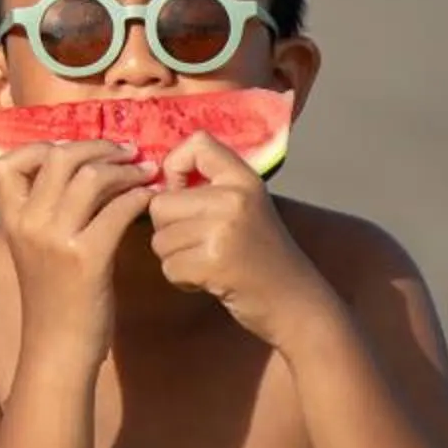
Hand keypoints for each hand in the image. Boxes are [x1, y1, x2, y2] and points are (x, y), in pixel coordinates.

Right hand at [0, 138, 158, 370]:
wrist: (58, 347)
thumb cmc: (52, 297)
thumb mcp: (35, 248)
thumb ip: (46, 212)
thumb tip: (79, 173)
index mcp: (10, 219)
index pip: (10, 161)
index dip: (43, 146)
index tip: (76, 150)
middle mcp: (29, 222)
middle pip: (60, 157)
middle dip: (98, 147)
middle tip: (127, 151)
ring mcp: (55, 239)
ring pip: (91, 177)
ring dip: (125, 168)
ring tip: (145, 171)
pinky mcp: (87, 258)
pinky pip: (118, 209)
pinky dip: (139, 196)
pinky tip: (151, 198)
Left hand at [148, 133, 338, 348]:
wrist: (296, 304)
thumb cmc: (262, 255)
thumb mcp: (244, 207)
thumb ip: (206, 188)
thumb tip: (150, 181)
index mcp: (244, 179)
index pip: (197, 143)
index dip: (175, 166)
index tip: (181, 191)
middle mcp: (234, 198)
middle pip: (161, 202)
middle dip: (169, 229)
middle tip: (200, 244)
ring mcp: (224, 230)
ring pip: (160, 237)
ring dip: (176, 257)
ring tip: (208, 262)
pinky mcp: (214, 263)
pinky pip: (169, 266)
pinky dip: (182, 279)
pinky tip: (208, 280)